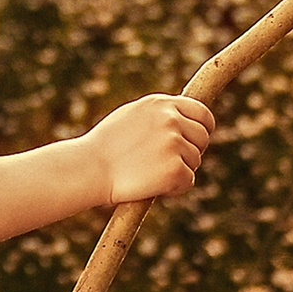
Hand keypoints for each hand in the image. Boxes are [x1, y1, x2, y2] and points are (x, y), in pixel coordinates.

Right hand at [83, 94, 214, 205]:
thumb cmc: (106, 146)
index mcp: (161, 104)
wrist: (89, 168)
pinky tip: (152, 186)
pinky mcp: (175, 168)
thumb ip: (159, 114)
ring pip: (195, 160)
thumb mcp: (132, 116)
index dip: (202, 128)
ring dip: (180, 170)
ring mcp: (174, 143)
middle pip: (202, 137)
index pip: (201, 112)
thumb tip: (183, 118)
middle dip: (191, 151)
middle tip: (168, 163)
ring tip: (150, 173)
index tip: (196, 140)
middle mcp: (170, 119)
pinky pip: (188, 181)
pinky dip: (174, 188)